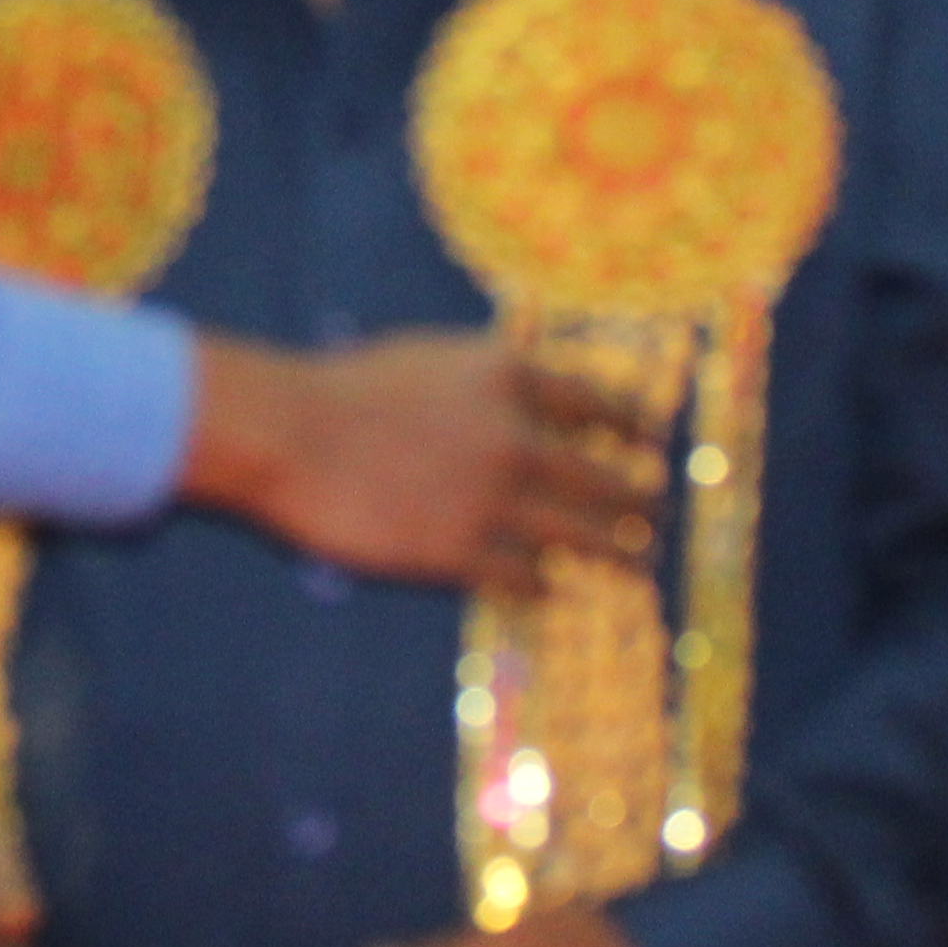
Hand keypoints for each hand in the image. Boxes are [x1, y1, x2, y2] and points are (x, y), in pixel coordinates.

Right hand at [173, 330, 658, 588]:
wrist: (290, 433)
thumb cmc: (342, 385)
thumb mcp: (428, 355)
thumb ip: (481, 375)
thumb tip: (520, 385)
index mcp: (507, 376)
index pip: (596, 401)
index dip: (632, 424)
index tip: (652, 440)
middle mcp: (515, 437)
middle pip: (601, 475)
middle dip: (638, 497)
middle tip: (658, 509)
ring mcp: (492, 498)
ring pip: (580, 534)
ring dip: (616, 549)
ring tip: (638, 559)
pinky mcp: (461, 550)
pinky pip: (524, 576)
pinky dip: (544, 585)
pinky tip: (554, 591)